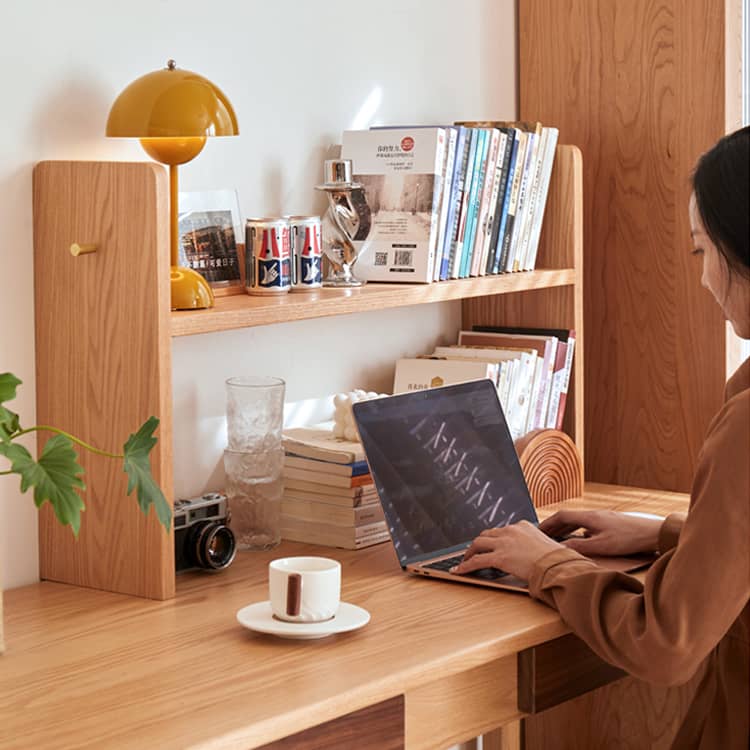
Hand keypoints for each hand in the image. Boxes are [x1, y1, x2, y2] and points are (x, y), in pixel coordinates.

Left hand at [450, 521, 562, 580]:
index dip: (495, 538)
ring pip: (478, 543)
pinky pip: (476, 561)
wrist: (557, 566)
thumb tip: (542, 555)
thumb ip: (539, 546)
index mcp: (524, 526)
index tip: (491, 543)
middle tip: (474, 550)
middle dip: (479, 543)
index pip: (503, 530)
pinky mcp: (499, 557)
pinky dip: (465, 566)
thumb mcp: (549, 546)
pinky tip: (459, 571)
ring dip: (469, 552)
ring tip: (465, 560)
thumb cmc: (558, 560)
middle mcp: (511, 531)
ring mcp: (504, 543)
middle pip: (487, 534)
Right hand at [539, 509, 661, 556]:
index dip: (547, 523)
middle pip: (567, 518)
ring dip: (565, 528)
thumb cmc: (629, 538)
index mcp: (589, 517)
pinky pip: (587, 525)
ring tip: (557, 537)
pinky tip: (580, 539)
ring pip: (577, 521)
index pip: (561, 516)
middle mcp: (593, 515)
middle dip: (553, 526)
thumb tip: (561, 549)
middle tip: (542, 534)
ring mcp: (602, 518)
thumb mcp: (601, 546)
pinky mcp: (610, 524)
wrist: (653, 533)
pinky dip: (577, 531)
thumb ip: (580, 547)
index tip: (537, 530)